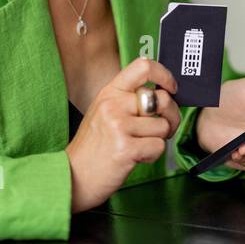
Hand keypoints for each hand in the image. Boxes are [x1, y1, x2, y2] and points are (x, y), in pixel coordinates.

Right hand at [66, 58, 180, 212]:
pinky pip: (158, 146)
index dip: (165, 75)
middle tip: (162, 129)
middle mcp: (113, 104)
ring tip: (139, 146)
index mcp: (110, 92)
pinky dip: (152, 155)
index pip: (143, 67)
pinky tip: (135, 157)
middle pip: (163, 99)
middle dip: (171, 116)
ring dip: (157, 140)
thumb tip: (163, 92)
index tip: (171, 88)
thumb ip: (128, 99)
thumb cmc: (94, 146)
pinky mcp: (125, 148)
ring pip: (163, 126)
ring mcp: (118, 125)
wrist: (73, 176)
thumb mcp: (105, 112)